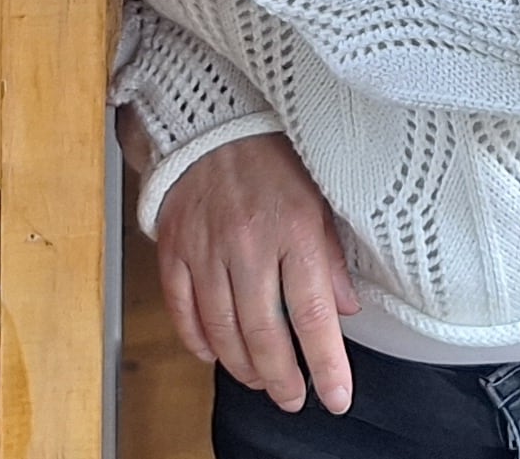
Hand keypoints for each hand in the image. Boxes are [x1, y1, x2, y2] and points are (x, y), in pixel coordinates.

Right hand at [152, 132, 361, 413]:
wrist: (211, 120)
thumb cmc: (272, 157)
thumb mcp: (319, 197)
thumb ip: (331, 256)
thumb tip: (345, 309)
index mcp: (295, 229)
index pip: (313, 313)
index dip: (327, 364)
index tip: (337, 398)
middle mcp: (249, 244)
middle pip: (264, 333)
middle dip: (282, 379)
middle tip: (294, 399)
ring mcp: (206, 249)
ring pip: (222, 330)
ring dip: (243, 366)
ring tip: (259, 380)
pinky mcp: (174, 249)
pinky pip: (183, 310)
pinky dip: (198, 341)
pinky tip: (214, 354)